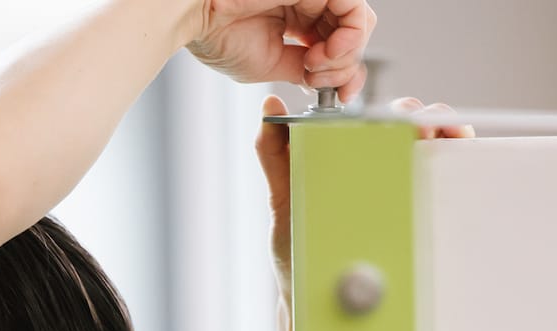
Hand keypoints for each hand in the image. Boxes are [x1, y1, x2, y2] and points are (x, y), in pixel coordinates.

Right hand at [187, 0, 374, 96]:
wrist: (197, 18)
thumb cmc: (219, 37)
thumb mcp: (270, 65)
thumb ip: (302, 70)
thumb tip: (328, 83)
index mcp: (297, 21)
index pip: (339, 44)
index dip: (346, 72)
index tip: (339, 95)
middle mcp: (308, 5)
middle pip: (353, 35)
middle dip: (345, 66)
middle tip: (319, 81)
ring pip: (359, 22)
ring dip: (347, 54)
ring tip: (319, 66)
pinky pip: (354, 8)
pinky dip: (350, 36)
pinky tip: (326, 52)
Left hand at [255, 93, 474, 292]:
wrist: (309, 300)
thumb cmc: (296, 250)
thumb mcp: (283, 197)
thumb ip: (273, 152)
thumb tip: (270, 105)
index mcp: (351, 157)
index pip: (380, 117)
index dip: (392, 106)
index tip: (395, 109)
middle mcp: (380, 169)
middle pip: (412, 128)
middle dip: (422, 117)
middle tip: (417, 128)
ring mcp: (400, 193)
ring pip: (434, 150)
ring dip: (446, 133)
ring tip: (446, 135)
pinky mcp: (414, 217)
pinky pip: (441, 187)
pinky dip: (455, 165)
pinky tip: (455, 159)